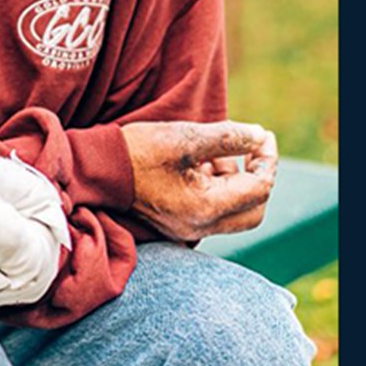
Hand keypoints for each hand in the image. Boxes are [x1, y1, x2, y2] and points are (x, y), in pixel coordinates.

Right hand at [122, 120, 278, 241]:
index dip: (268, 159)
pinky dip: (219, 190)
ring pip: (236, 213)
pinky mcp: (179, 225)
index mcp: (204, 207)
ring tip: (215, 153)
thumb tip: (260, 136)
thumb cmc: (138, 150)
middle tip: (251, 149)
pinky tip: (201, 165)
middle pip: (254, 210)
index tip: (263, 135)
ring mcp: (188, 230)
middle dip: (259, 177)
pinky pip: (215, 213)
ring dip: (237, 182)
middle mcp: (199, 226)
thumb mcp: (186, 137)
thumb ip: (229, 138)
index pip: (259, 189)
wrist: (98, 168)